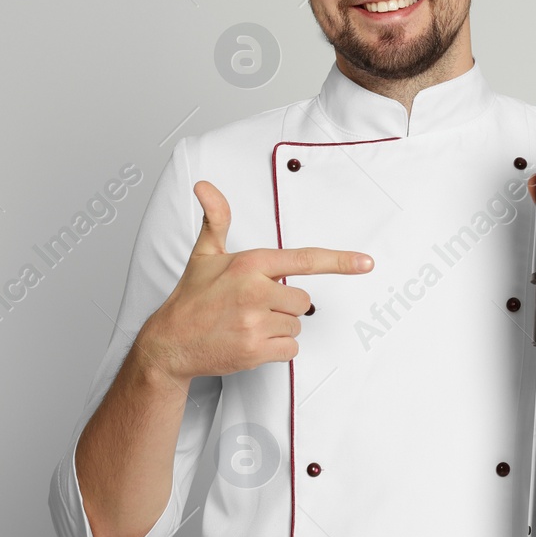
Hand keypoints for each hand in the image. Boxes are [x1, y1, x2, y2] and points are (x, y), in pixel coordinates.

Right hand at [135, 180, 373, 381]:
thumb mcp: (204, 254)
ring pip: (297, 326)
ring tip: (248, 324)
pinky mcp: (255, 350)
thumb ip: (216, 218)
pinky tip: (251, 342)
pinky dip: (276, 350)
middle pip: (304, 301)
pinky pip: (290, 350)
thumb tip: (205, 186)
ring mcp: (255, 322)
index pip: (303, 259)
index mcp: (249, 264)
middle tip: (254, 307)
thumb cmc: (192, 298)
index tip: (365, 263)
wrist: (170, 343)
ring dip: (279, 328)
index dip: (338, 261)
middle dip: (285, 306)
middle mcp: (255, 291)